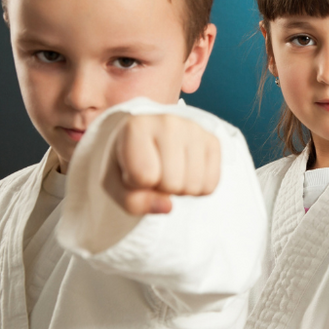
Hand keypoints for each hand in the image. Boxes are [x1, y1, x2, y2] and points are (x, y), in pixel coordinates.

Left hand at [105, 114, 220, 215]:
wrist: (147, 138)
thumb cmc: (128, 162)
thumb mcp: (115, 184)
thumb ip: (132, 201)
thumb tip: (168, 206)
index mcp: (137, 126)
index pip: (144, 176)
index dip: (137, 184)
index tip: (132, 169)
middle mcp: (169, 122)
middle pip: (172, 183)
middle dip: (161, 188)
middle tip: (154, 172)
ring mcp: (194, 130)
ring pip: (193, 186)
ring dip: (180, 189)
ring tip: (169, 172)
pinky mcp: (212, 140)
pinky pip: (211, 184)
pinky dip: (197, 188)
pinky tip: (186, 172)